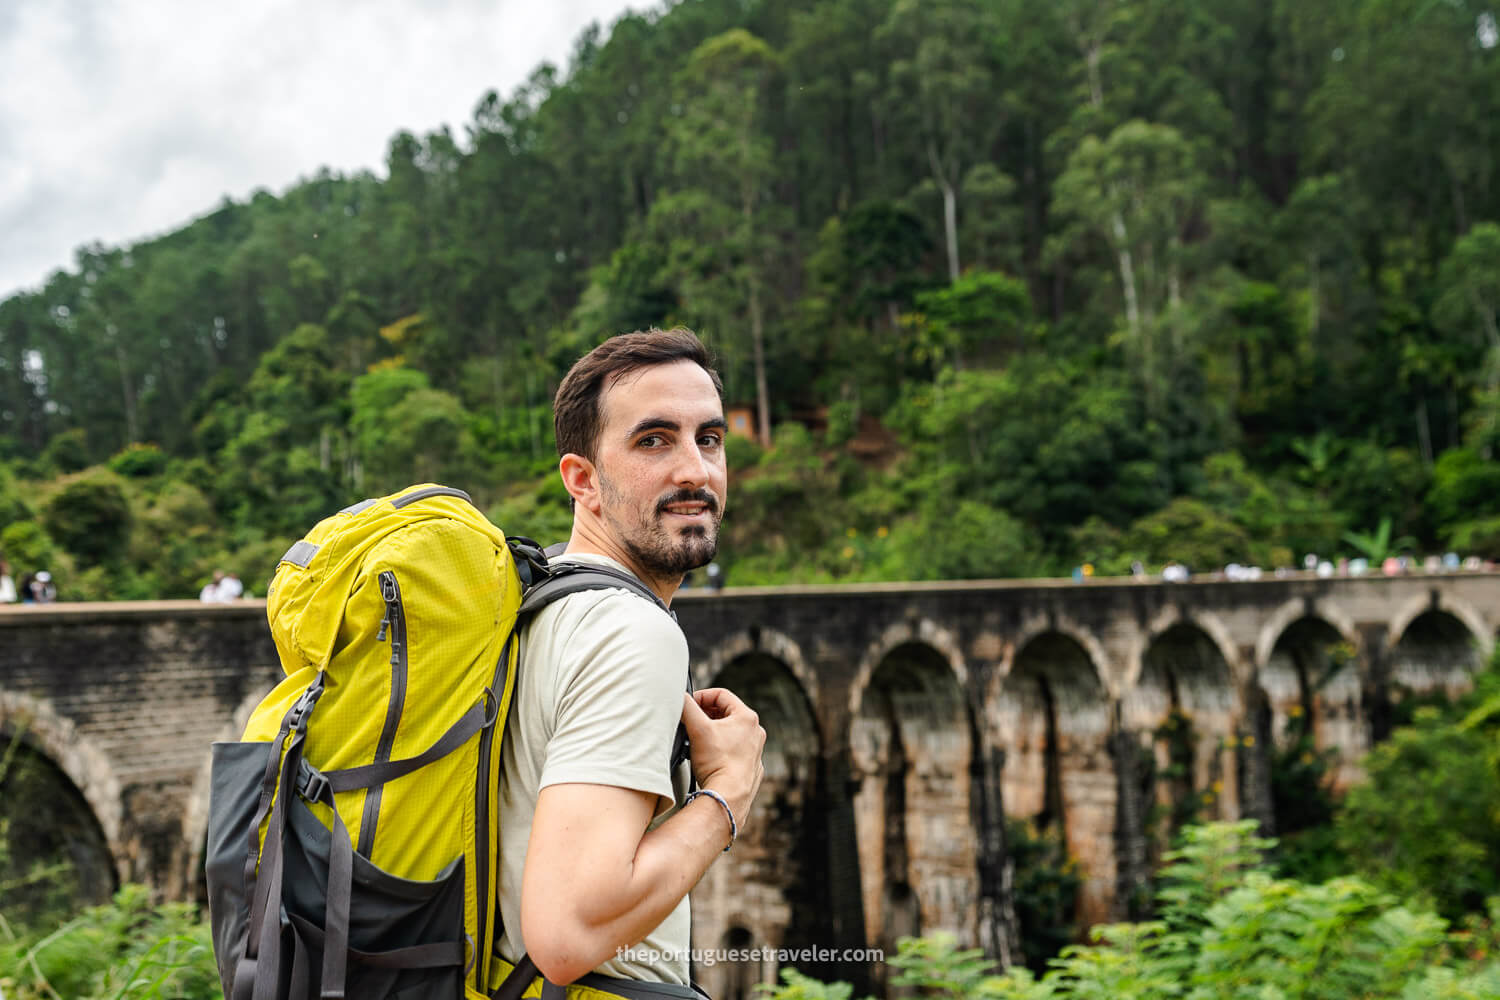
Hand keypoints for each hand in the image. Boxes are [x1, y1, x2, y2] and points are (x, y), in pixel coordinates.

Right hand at [681, 688, 764, 828]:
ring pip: (730, 732)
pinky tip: (708, 757)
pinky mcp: (750, 766)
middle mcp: (755, 732)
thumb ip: (687, 707)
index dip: (701, 696)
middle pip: (726, 713)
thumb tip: (680, 697)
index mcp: (747, 717)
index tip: (689, 705)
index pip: (721, 695)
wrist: (728, 796)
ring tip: (696, 740)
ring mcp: (754, 750)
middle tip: (691, 722)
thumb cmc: (717, 763)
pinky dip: (720, 749)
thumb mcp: (697, 728)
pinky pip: (733, 750)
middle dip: (706, 715)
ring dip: (712, 732)